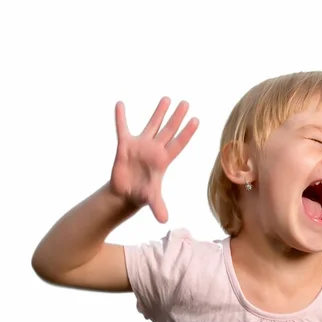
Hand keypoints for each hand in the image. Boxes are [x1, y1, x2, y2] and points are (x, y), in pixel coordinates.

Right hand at [110, 97, 198, 222]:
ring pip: (152, 125)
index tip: (196, 120)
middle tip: (186, 103)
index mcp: (163, 160)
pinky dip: (121, 117)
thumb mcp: (151, 199)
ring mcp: (140, 145)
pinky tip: (121, 104)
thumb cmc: (141, 195)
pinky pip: (123, 128)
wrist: (126, 193)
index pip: (178, 143)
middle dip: (177, 117)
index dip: (187, 133)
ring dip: (159, 112)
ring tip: (167, 98)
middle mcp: (154, 149)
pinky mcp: (125, 145)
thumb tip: (164, 220)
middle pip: (169, 130)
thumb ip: (158, 206)